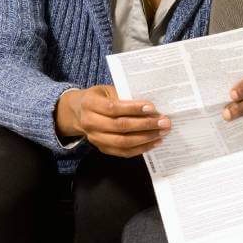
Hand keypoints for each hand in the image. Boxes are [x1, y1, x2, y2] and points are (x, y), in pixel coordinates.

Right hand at [55, 85, 169, 156]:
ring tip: (162, 132)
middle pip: (120, 126)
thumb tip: (151, 107)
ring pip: (123, 142)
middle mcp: (90, 122)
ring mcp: (95, 138)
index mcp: (90, 103)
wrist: (79, 111)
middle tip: (164, 122)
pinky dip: (140, 148)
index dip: (133, 108)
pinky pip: (123, 152)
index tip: (152, 107)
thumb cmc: (99, 98)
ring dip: (146, 138)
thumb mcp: (108, 90)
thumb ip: (125, 97)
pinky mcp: (102, 148)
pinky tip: (154, 142)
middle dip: (145, 125)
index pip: (113, 108)